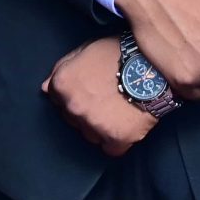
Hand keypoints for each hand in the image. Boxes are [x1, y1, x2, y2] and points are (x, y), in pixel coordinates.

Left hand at [43, 36, 155, 157]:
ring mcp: (93, 124)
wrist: (153, 65)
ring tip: (118, 110)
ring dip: (100, 127)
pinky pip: (110, 149)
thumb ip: (63, 68)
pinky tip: (126, 124)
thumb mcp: (86, 50)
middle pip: (73, 119)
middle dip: (85, 111)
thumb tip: (46, 88)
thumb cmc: (119, 53)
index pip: (56, 100)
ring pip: (89, 135)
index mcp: (63, 84)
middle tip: (106, 99)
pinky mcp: (115, 138)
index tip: (89, 91)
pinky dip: (117, 141)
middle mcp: (73, 107)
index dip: (74, 95)